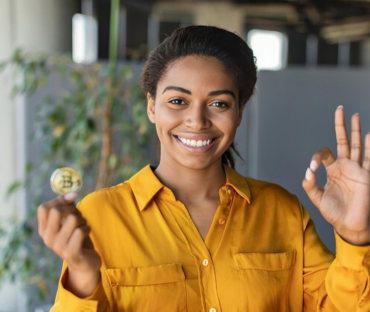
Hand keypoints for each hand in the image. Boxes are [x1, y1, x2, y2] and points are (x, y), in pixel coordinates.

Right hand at [38, 192, 100, 296]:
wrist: (85, 264)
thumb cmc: (77, 239)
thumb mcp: (69, 221)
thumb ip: (68, 207)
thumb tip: (71, 193)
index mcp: (44, 230)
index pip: (44, 208)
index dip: (59, 200)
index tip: (72, 198)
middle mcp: (47, 238)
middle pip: (56, 211)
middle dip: (72, 209)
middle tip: (79, 217)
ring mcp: (58, 247)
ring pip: (72, 219)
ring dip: (82, 220)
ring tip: (83, 227)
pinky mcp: (70, 252)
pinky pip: (81, 230)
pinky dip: (87, 228)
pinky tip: (86, 235)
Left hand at [302, 106, 369, 244]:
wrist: (349, 225)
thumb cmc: (334, 212)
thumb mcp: (317, 198)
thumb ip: (310, 185)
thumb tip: (308, 171)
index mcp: (332, 170)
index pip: (325, 154)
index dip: (317, 156)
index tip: (314, 167)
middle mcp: (345, 167)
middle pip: (343, 142)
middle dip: (341, 126)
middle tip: (340, 110)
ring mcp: (357, 170)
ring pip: (356, 146)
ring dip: (356, 131)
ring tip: (355, 116)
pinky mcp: (366, 176)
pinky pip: (369, 159)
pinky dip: (369, 147)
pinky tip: (369, 135)